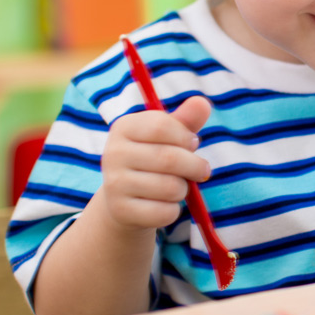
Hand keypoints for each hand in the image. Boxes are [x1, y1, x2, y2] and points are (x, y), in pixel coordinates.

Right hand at [98, 95, 212, 230]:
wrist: (125, 199)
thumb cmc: (154, 159)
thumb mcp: (169, 136)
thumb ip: (187, 120)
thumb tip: (202, 103)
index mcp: (124, 127)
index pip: (161, 126)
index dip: (185, 136)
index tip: (192, 142)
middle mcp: (112, 153)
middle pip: (169, 158)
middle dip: (195, 166)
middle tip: (202, 170)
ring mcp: (114, 184)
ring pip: (170, 188)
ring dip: (184, 189)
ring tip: (177, 186)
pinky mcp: (121, 211)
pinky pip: (165, 212)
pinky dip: (174, 210)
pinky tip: (165, 204)